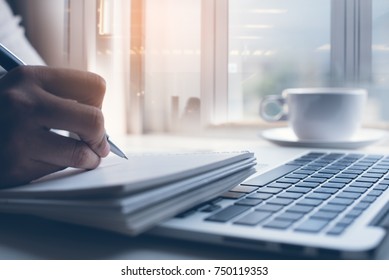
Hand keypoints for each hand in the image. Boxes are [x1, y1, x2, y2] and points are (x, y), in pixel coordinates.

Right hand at [0, 66, 109, 187]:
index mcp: (30, 77)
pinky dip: (61, 167)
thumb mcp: (23, 91)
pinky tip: (47, 160)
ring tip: (84, 157)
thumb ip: (58, 99)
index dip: (98, 104)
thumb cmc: (2, 111)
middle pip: (94, 120)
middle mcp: (24, 103)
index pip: (94, 86)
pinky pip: (59, 168)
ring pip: (81, 152)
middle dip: (100, 136)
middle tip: (97, 144)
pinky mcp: (14, 165)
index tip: (93, 115)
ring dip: (88, 158)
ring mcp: (18, 136)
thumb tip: (100, 126)